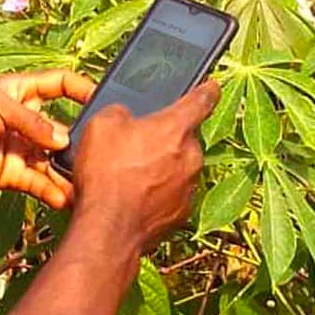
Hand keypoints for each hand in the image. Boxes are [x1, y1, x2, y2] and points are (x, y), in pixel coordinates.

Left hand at [0, 70, 94, 208]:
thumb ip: (32, 121)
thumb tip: (62, 139)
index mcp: (22, 91)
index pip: (60, 84)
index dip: (81, 88)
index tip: (103, 100)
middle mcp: (25, 119)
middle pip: (61, 127)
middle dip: (78, 140)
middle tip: (96, 154)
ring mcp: (19, 146)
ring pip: (52, 159)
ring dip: (68, 172)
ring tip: (86, 184)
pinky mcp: (11, 173)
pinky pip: (38, 181)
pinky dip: (51, 190)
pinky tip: (65, 198)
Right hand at [72, 81, 219, 256]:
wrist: (108, 229)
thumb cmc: (107, 174)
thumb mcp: (102, 124)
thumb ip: (122, 112)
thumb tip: (127, 118)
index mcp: (176, 127)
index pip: (203, 99)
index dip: (207, 89)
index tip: (212, 85)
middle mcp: (191, 156)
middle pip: (184, 137)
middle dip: (166, 137)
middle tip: (138, 142)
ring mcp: (189, 187)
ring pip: (179, 165)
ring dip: (162, 165)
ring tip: (130, 173)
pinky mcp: (182, 212)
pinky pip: (173, 192)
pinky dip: (158, 190)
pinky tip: (134, 194)